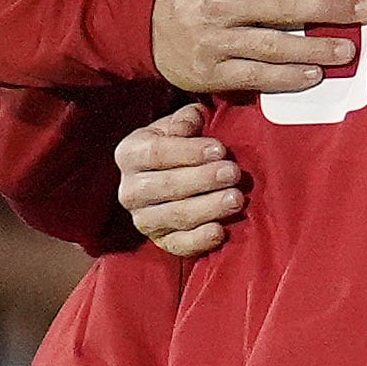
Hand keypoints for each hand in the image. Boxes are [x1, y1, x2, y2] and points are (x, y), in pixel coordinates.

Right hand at [116, 104, 247, 258]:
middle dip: (203, 180)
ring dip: (208, 207)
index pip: (156, 153)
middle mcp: (129, 190)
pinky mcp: (160, 242)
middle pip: (166, 186)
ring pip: (175, 216)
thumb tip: (189, 124)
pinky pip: (178, 245)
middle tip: (234, 173)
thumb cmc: (179, 145)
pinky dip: (199, 240)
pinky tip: (220, 231)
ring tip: (237, 198)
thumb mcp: (179, 125)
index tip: (220, 150)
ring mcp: (143, 219)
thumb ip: (185, 120)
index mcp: (129, 154)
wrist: (171, 177)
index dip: (189, 152)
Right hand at [153, 0, 366, 100]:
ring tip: (349, 49)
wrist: (145, 25)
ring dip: (315, 49)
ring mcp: (217, 39)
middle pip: (287, 6)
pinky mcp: (213, 71)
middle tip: (366, 10)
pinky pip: (256, 76)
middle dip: (331, 8)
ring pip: (275, 45)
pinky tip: (314, 76)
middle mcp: (223, 1)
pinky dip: (287, 78)